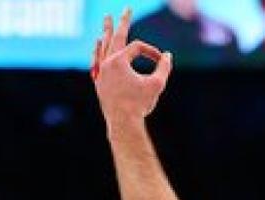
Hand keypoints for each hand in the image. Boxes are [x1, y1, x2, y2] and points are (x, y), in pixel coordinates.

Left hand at [91, 8, 171, 125]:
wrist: (123, 124)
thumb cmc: (140, 104)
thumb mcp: (157, 84)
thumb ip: (164, 68)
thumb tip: (168, 55)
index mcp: (119, 60)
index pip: (137, 47)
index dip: (151, 52)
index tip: (161, 60)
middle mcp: (106, 63)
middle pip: (115, 37)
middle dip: (122, 22)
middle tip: (126, 9)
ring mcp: (100, 72)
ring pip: (103, 47)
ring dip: (106, 34)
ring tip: (105, 23)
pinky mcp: (99, 82)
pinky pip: (96, 61)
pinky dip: (98, 51)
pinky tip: (98, 46)